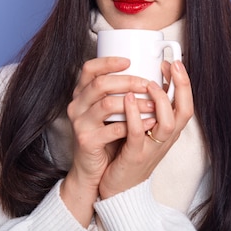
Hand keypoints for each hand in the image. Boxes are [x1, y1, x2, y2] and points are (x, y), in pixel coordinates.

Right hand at [61, 56, 155, 225]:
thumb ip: (118, 93)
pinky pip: (112, 129)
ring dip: (135, 104)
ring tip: (153, 105)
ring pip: (108, 104)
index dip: (108, 62)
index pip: (90, 69)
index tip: (130, 61)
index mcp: (82, 93)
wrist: (92, 170)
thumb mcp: (108, 110)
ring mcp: (80, 123)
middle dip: (129, 81)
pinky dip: (134, 124)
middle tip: (149, 84)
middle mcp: (77, 105)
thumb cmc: (105, 136)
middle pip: (101, 84)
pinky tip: (150, 123)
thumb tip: (148, 74)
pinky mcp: (87, 141)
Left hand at [98, 60, 193, 198]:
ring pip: (168, 123)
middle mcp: (166, 139)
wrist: (118, 188)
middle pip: (185, 112)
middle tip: (173, 66)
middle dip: (182, 86)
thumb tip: (150, 79)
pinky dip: (135, 115)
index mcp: (169, 130)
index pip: (186, 104)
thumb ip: (149, 108)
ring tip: (149, 82)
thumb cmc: (129, 153)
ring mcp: (152, 148)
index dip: (183, 83)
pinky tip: (128, 99)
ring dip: (160, 100)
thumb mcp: (145, 128)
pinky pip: (138, 133)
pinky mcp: (135, 156)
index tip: (174, 63)